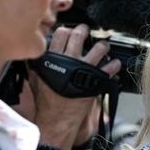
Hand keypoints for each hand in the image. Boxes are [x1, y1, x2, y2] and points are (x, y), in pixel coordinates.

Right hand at [30, 24, 120, 148]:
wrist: (57, 118)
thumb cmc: (46, 100)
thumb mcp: (35, 78)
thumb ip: (37, 62)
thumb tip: (35, 51)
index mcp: (53, 58)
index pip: (61, 34)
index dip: (66, 30)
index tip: (69, 31)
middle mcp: (70, 61)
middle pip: (79, 36)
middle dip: (83, 30)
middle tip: (85, 31)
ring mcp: (84, 69)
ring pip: (99, 48)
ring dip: (103, 45)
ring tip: (103, 46)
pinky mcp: (96, 80)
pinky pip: (111, 67)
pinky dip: (114, 64)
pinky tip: (114, 64)